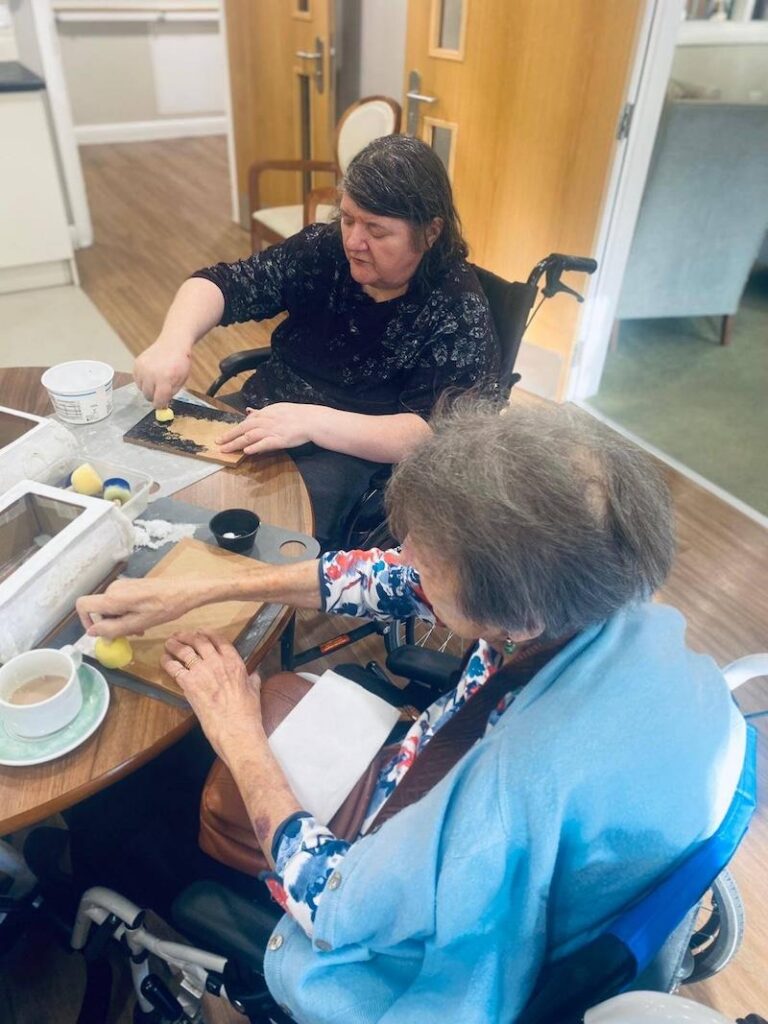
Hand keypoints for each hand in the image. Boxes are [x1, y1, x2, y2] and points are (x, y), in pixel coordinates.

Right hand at [76, 578, 195, 636]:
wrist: (184, 590)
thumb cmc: (163, 608)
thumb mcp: (137, 624)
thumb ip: (112, 629)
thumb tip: (91, 633)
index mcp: (112, 597)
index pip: (82, 605)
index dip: (85, 621)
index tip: (100, 633)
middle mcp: (113, 589)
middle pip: (99, 610)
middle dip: (109, 625)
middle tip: (128, 634)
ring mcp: (122, 586)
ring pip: (111, 608)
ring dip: (120, 621)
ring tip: (139, 629)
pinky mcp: (131, 586)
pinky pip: (120, 602)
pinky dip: (126, 614)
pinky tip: (142, 621)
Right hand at [134, 337, 192, 407]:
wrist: (173, 343)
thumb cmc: (180, 362)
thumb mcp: (181, 381)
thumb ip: (171, 393)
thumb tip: (162, 405)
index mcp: (165, 379)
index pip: (158, 401)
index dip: (161, 405)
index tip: (162, 405)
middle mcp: (151, 374)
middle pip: (148, 396)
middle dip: (155, 396)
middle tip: (161, 390)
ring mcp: (142, 368)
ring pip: (142, 389)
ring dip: (149, 388)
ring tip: (157, 379)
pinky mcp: (136, 364)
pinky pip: (137, 380)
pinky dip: (143, 381)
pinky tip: (151, 374)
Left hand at [161, 631, 262, 759]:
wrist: (235, 729)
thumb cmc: (247, 713)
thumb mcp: (254, 691)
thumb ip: (252, 679)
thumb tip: (254, 674)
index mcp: (234, 662)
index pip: (219, 640)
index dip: (207, 633)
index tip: (200, 631)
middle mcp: (217, 662)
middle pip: (199, 641)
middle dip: (188, 636)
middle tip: (181, 635)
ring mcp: (201, 671)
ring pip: (184, 650)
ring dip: (175, 644)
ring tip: (169, 642)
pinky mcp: (188, 684)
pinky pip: (174, 667)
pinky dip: (167, 661)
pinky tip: (164, 659)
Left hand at [217, 403, 318, 455]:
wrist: (311, 420)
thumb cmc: (297, 414)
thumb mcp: (278, 408)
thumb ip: (263, 411)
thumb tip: (250, 411)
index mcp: (265, 413)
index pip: (247, 421)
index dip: (235, 428)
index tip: (226, 435)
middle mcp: (265, 421)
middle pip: (243, 429)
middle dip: (229, 436)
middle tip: (218, 442)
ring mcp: (271, 431)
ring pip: (249, 437)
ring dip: (236, 443)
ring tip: (225, 449)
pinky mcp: (279, 440)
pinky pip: (264, 444)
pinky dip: (254, 447)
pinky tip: (246, 451)